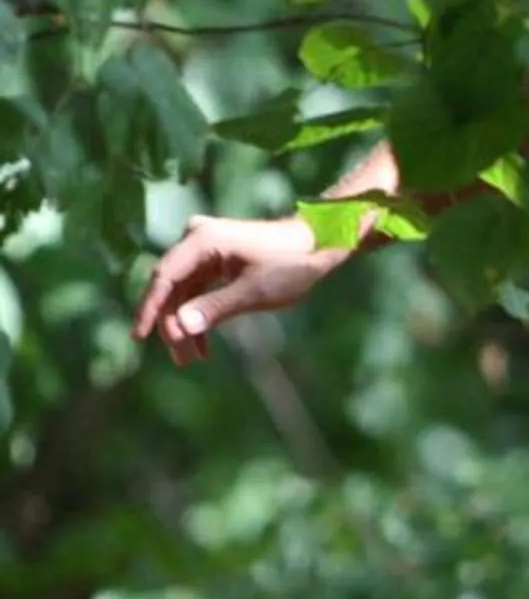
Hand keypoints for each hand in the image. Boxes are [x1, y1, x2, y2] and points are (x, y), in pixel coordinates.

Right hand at [133, 214, 349, 365]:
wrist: (319, 243)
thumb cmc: (291, 263)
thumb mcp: (254, 291)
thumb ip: (215, 308)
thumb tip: (180, 327)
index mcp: (202, 240)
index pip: (164, 277)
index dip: (150, 309)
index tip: (139, 336)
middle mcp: (197, 239)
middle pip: (171, 286)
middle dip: (172, 323)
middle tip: (180, 358)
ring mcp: (206, 248)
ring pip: (183, 291)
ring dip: (185, 323)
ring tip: (190, 358)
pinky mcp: (215, 259)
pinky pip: (197, 288)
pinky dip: (199, 313)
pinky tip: (202, 344)